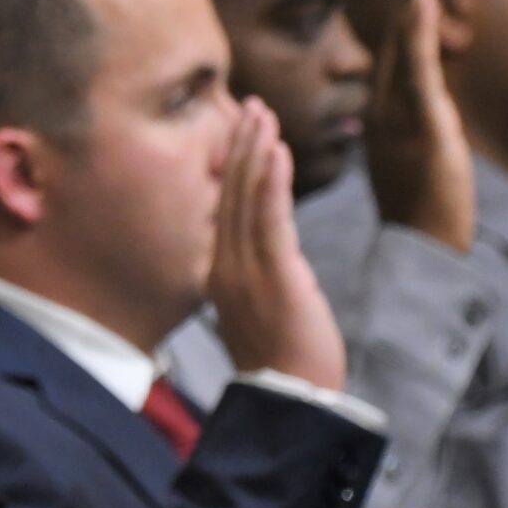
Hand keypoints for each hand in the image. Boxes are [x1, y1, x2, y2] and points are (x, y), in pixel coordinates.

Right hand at [211, 99, 345, 391]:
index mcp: (218, 274)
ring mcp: (246, 270)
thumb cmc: (281, 366)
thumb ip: (253, 280)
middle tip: (250, 106)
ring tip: (262, 114)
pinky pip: (270, 218)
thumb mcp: (258, 314)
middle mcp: (224, 266)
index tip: (242, 132)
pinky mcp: (274, 274)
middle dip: (241, 145)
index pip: (224, 207)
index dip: (233, 166)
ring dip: (255, 150)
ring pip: (247, 198)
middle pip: (230, 193)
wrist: (290, 402)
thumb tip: (264, 262)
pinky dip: (271, 180)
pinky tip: (274, 149)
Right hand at [365, 0, 472, 252]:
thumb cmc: (421, 228)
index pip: (394, 61)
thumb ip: (412, 152)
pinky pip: (417, 58)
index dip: (401, 20)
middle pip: (394, 40)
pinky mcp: (419, 118)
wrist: (418, 258)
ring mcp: (398, 113)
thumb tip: (414, 140)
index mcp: (386, 123)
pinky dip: (417, 20)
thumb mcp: (414, 179)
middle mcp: (385, 111)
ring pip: (403, 41)